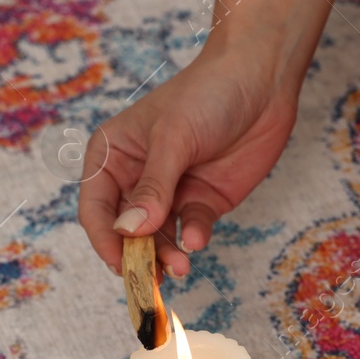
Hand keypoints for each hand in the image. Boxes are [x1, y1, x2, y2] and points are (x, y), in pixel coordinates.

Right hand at [78, 43, 296, 277]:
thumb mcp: (174, 138)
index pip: (96, 208)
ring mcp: (170, 192)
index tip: (120, 264)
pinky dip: (194, 238)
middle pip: (126, 231)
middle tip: (153, 279)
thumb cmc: (207, 94)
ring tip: (181, 266)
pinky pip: (192, 229)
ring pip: (158, 238)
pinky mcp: (203, 201)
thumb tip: (128, 230)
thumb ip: (152, 188)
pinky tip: (199, 238)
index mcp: (113, 155)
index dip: (104, 240)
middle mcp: (136, 177)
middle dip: (137, 256)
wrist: (263, 80)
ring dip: (166, 256)